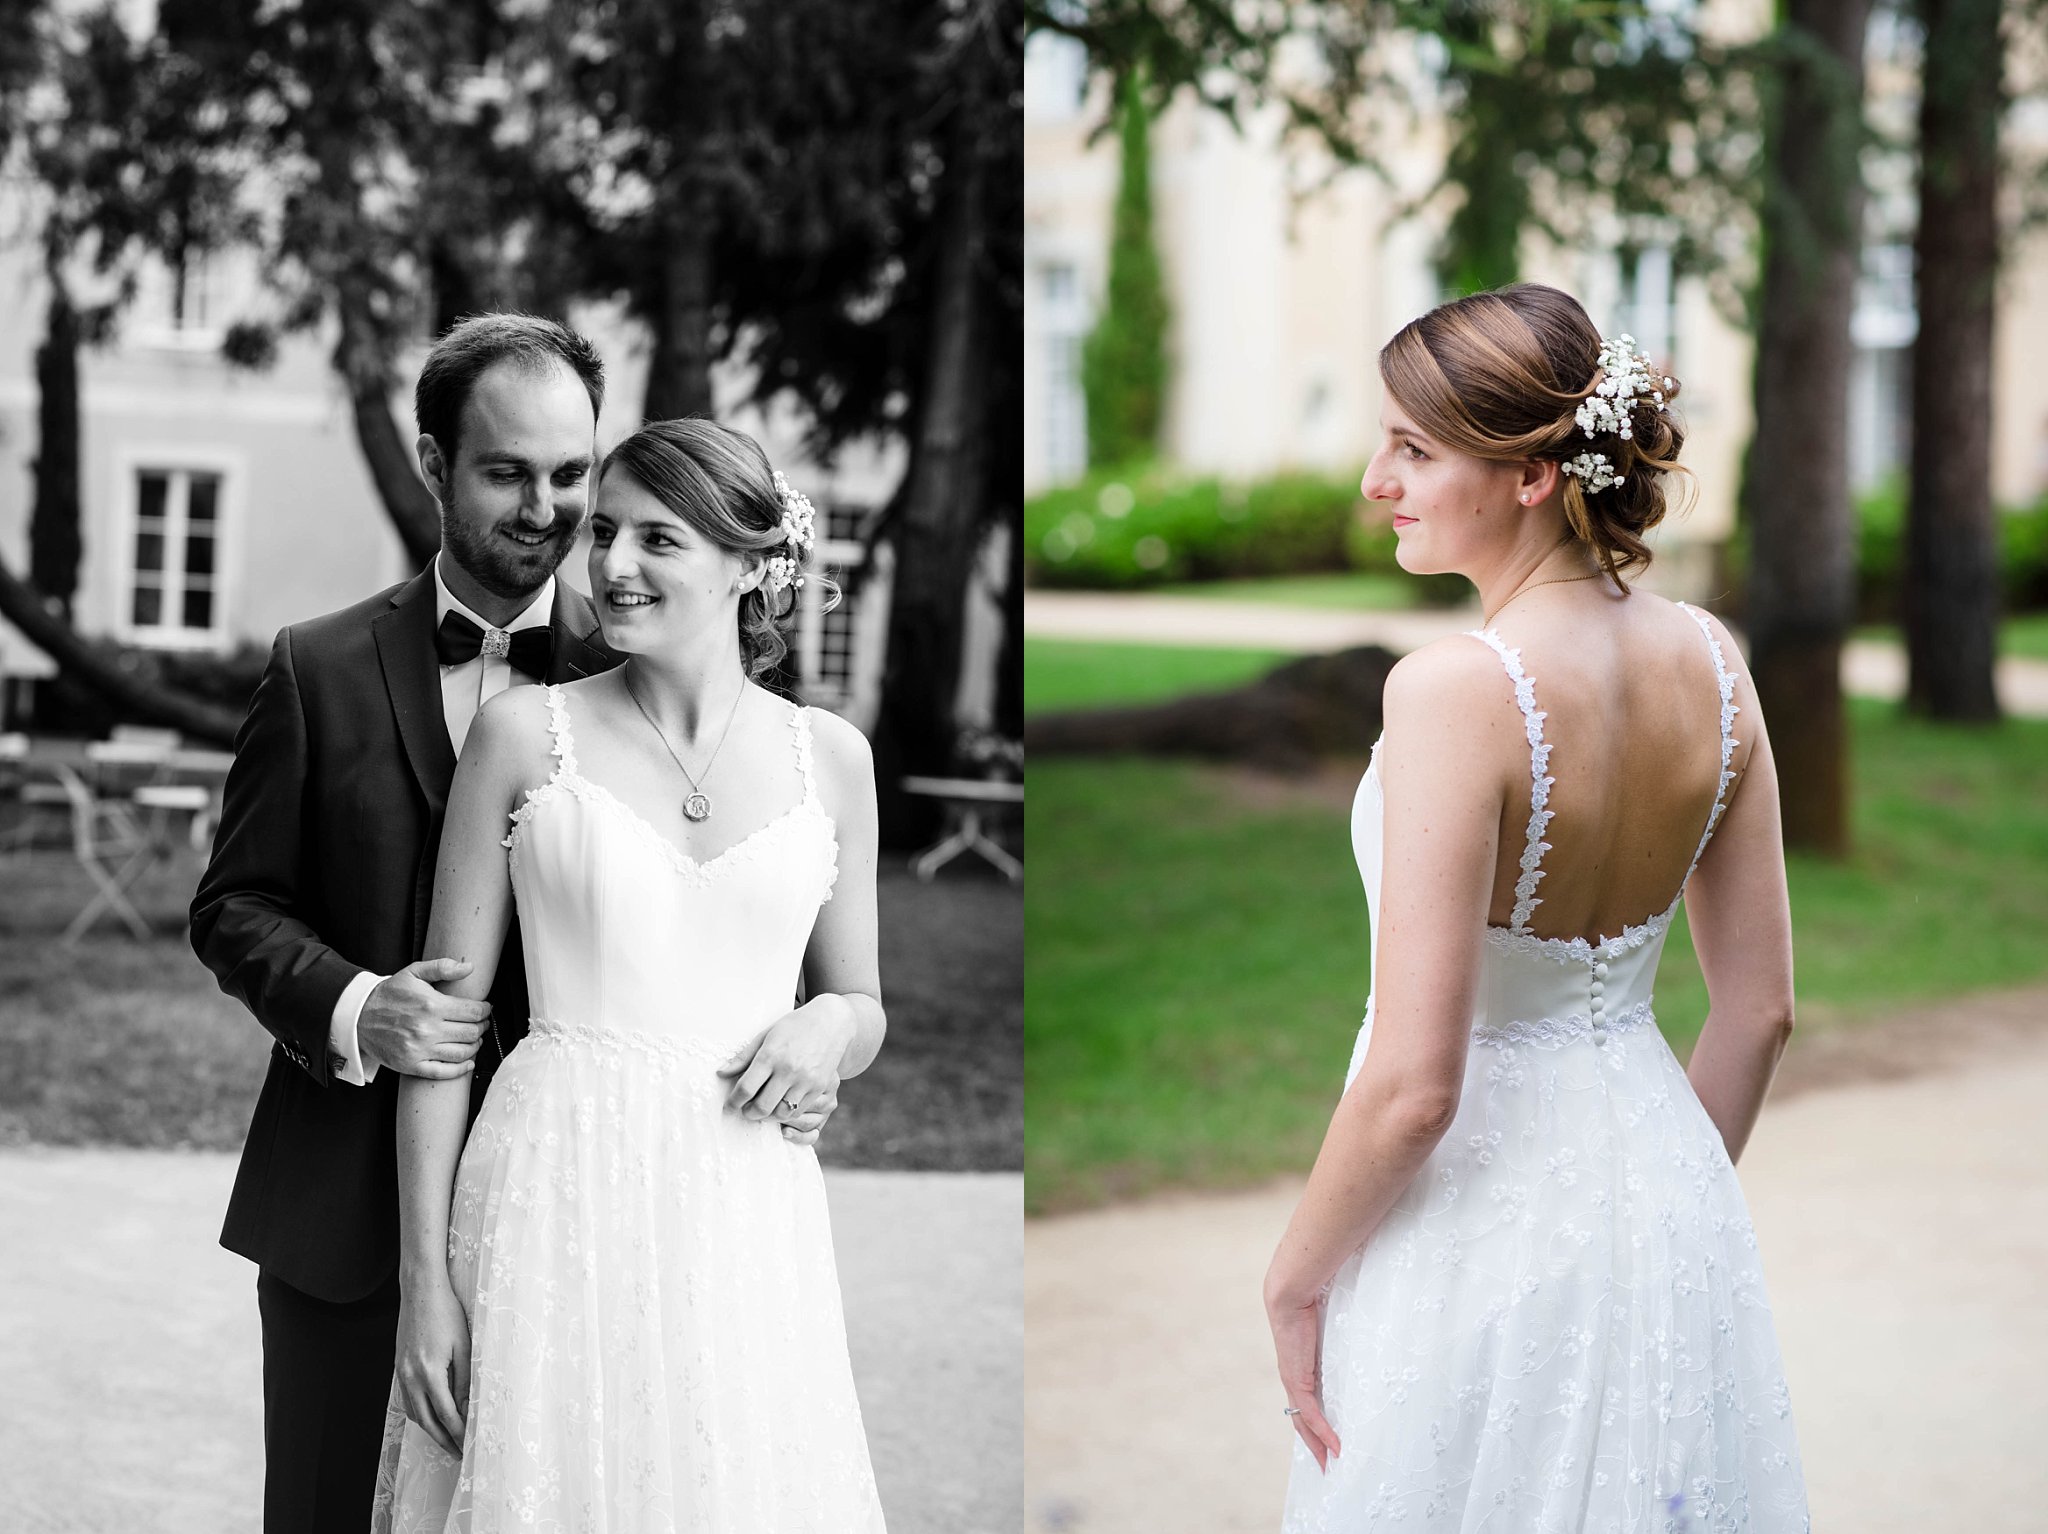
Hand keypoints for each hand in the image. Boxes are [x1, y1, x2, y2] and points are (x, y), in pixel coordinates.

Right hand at [359, 959, 491, 1079]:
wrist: (359, 1016)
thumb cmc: (389, 994)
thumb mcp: (414, 972)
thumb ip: (443, 967)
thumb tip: (469, 968)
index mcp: (431, 1005)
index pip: (473, 1012)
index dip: (485, 1010)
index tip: (486, 1008)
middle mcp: (427, 1029)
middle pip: (471, 1032)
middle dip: (482, 1027)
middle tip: (482, 1023)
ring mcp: (419, 1050)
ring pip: (462, 1052)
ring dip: (475, 1046)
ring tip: (475, 1038)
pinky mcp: (411, 1065)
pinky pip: (443, 1072)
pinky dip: (461, 1069)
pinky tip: (468, 1062)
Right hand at [395, 1269, 470, 1458]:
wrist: (421, 1291)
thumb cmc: (446, 1313)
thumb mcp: (464, 1346)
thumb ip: (463, 1379)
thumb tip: (466, 1407)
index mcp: (428, 1372)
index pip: (446, 1414)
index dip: (459, 1432)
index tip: (470, 1444)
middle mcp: (410, 1377)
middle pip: (427, 1420)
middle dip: (443, 1440)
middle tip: (459, 1453)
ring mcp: (401, 1372)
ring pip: (414, 1412)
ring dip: (430, 1429)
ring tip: (447, 1439)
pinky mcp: (399, 1367)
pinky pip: (407, 1399)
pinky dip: (419, 1413)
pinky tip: (430, 1416)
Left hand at [717, 1000, 855, 1138]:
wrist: (831, 1022)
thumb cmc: (794, 1026)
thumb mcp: (765, 1035)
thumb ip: (743, 1057)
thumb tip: (722, 1073)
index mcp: (771, 1055)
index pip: (746, 1088)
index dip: (734, 1102)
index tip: (730, 1106)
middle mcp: (788, 1069)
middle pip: (762, 1106)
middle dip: (749, 1113)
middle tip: (745, 1110)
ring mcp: (806, 1080)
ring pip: (781, 1113)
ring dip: (768, 1116)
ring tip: (763, 1109)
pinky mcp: (819, 1087)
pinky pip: (799, 1110)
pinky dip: (787, 1112)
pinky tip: (781, 1104)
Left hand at [1267, 1290, 1340, 1471]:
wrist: (1290, 1294)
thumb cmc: (1311, 1302)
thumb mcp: (1329, 1328)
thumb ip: (1340, 1337)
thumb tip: (1356, 1329)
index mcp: (1300, 1367)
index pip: (1307, 1403)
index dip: (1316, 1425)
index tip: (1329, 1442)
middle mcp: (1294, 1378)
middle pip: (1303, 1420)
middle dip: (1316, 1444)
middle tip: (1329, 1466)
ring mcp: (1294, 1380)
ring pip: (1305, 1422)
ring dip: (1318, 1445)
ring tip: (1331, 1465)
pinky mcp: (1297, 1379)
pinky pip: (1311, 1413)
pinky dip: (1323, 1432)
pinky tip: (1335, 1447)